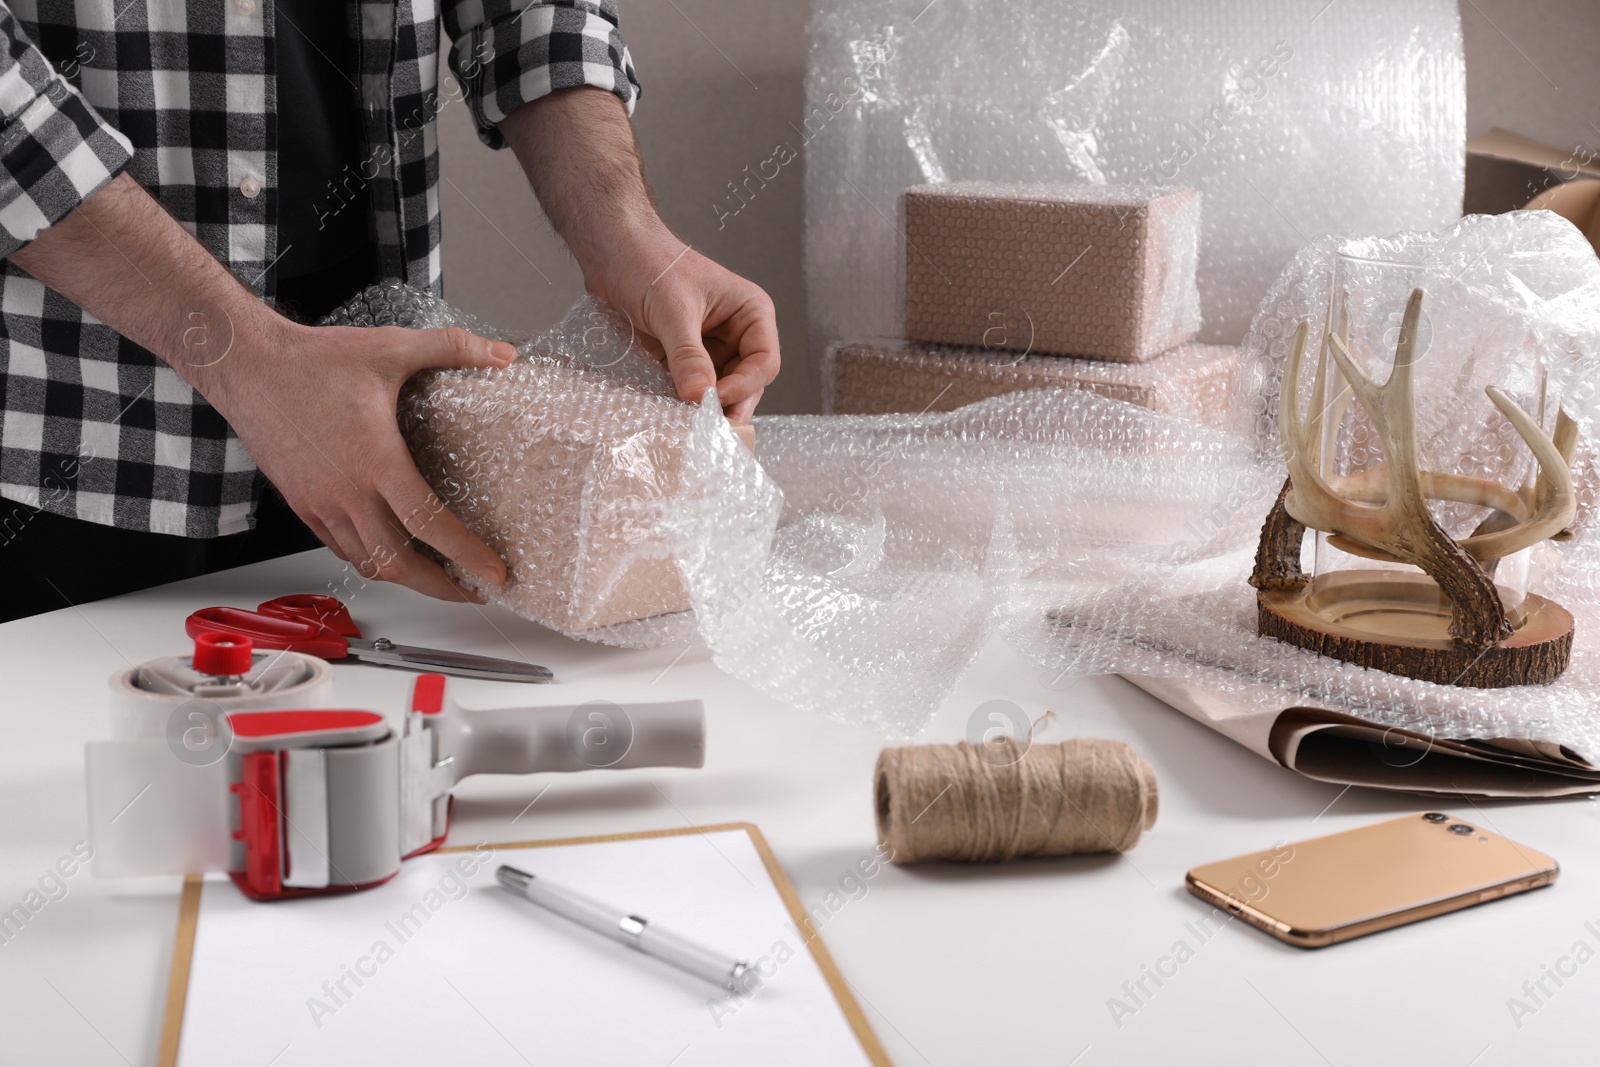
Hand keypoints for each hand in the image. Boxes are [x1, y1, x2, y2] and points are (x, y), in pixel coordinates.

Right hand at [10, 172, 512, 603]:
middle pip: (399, 563)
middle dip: (441, 587)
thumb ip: (454, 347)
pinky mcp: (302, 504)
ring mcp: (320, 503)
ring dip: (406, 578)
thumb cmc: (311, 360)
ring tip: (438, 580)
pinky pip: (340, 548)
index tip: (494, 573)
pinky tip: (389, 553)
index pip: (430, 524)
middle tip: (472, 592)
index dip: (467, 555)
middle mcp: (347, 492)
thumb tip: (503, 353)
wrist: (246, 365)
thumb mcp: (391, 348)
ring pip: (367, 562)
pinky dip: (370, 559)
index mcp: (375, 461)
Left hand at [584, 225, 778, 421]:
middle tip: (708, 427)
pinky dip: (686, 404)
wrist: (613, 254)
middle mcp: (738, 334)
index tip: (712, 399)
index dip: (744, 385)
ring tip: (690, 425)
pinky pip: (694, 390)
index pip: (764, 361)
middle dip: (729, 404)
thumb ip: (687, 355)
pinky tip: (674, 415)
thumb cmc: (649, 263)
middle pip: (748, 383)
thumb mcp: (672, 310)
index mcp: (750, 313)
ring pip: (722, 392)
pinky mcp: (687, 362)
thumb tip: (699, 396)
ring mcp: (713, 350)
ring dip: (707, 409)